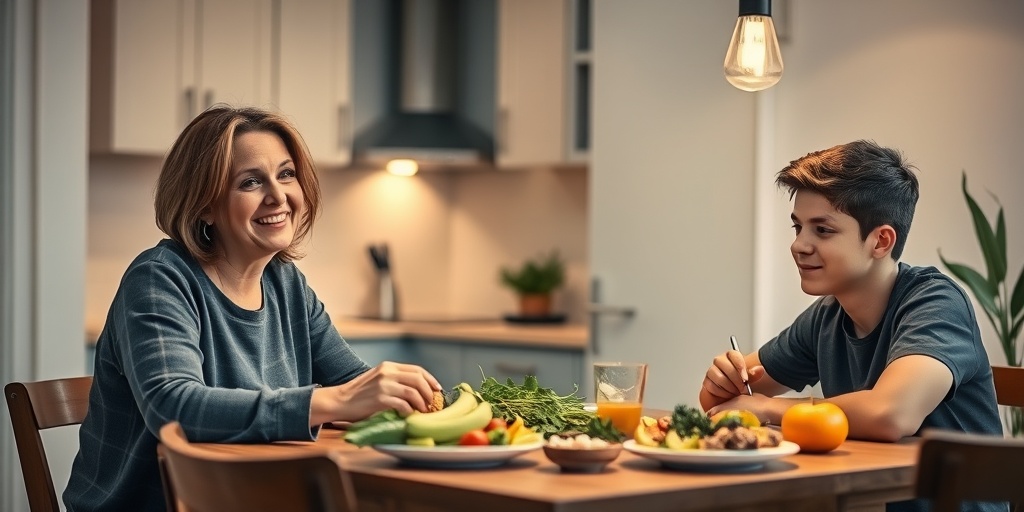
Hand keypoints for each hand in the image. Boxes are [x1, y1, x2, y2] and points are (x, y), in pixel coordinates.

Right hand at [311, 361, 440, 424]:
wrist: (339, 401)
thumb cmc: (359, 394)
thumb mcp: (378, 379)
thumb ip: (395, 380)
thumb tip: (417, 390)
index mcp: (388, 366)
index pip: (417, 370)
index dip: (430, 380)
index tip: (437, 389)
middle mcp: (387, 373)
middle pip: (418, 380)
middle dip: (428, 393)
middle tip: (431, 404)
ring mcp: (384, 385)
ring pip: (413, 392)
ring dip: (421, 404)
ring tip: (422, 411)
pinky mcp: (380, 399)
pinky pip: (403, 405)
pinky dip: (409, 411)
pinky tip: (408, 415)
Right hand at [698, 349, 765, 410]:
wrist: (731, 399)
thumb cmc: (740, 387)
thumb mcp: (750, 380)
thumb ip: (754, 374)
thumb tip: (760, 369)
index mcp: (731, 357)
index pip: (733, 354)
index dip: (739, 365)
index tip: (745, 378)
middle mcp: (720, 362)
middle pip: (723, 363)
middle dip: (735, 379)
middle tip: (743, 389)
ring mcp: (711, 371)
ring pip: (718, 376)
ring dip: (729, 387)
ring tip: (737, 393)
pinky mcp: (707, 382)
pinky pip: (712, 386)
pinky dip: (722, 393)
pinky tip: (728, 396)